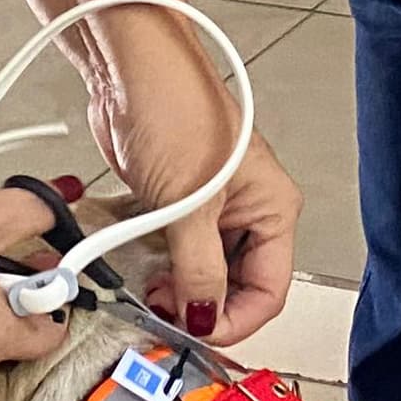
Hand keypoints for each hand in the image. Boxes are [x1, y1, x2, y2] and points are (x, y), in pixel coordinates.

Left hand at [85, 9, 301, 344]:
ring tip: (145, 290)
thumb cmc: (174, 105)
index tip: (195, 332)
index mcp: (273, 207)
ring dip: (174, 288)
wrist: (127, 68)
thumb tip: (203, 316)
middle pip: (236, 286)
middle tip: (162, 313)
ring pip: (201, 272)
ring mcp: (209, 208)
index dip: (234, 319)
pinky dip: (154, 265)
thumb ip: (198, 269)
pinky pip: (171, 251)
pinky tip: (134, 267)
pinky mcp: (174, 202)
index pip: (269, 289)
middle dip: (201, 306)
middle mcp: (248, 210)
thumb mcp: (189, 202)